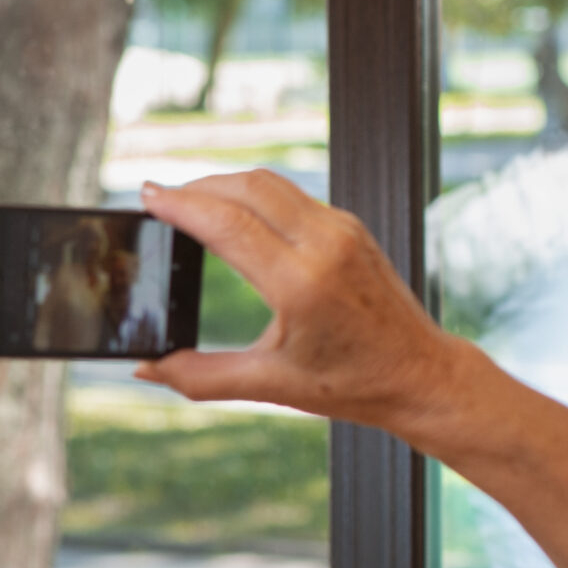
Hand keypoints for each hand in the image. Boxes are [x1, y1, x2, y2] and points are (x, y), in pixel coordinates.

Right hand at [135, 170, 468, 440]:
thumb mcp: (270, 384)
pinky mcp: (350, 226)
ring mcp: (342, 230)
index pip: (228, 224)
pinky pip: (292, 196)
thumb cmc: (353, 383)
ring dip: (225, 185)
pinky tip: (234, 214)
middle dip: (197, 186)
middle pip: (246, 187)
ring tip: (190, 202)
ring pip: (270, 184)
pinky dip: (254, 196)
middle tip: (160, 198)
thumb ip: (200, 376)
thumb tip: (147, 368)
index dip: (181, 206)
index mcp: (302, 285)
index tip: (148, 197)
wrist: (421, 374)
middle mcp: (325, 246)